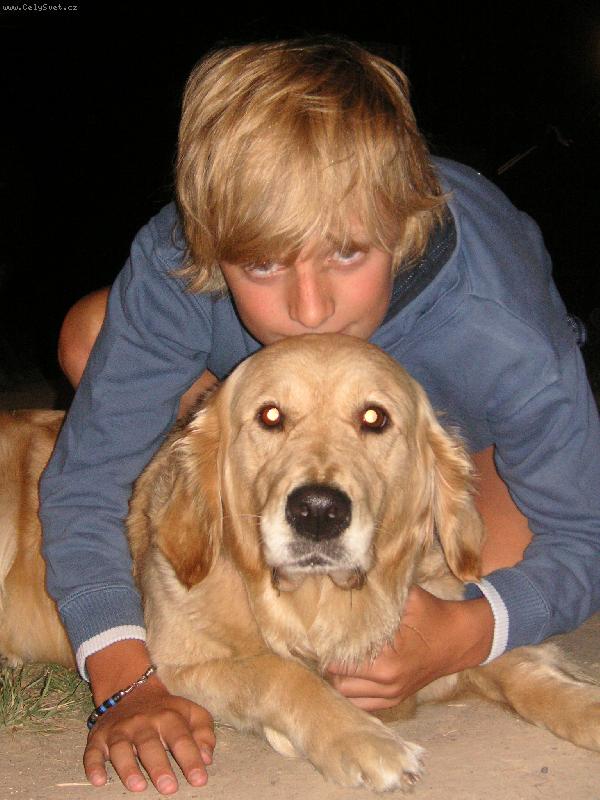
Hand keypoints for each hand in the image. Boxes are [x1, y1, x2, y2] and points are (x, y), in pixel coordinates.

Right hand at [84, 676, 214, 793]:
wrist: (132, 690)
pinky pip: (92, 751)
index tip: (200, 780)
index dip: (191, 759)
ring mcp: (119, 729)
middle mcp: (142, 722)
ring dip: (127, 767)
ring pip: (120, 747)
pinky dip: (93, 765)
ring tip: (138, 787)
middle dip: (159, 766)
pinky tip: (98, 780)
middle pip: (150, 744)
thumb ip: (203, 732)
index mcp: (168, 716)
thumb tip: (207, 758)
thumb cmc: (167, 711)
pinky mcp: (99, 737)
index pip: (181, 738)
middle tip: (169, 788)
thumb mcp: (191, 713)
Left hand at [327, 586, 492, 710]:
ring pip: (348, 697)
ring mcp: (393, 695)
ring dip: (338, 679)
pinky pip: (364, 704)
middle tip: (322, 645)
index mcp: (387, 662)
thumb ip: (378, 595)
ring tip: (332, 658)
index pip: (340, 662)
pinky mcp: (397, 700)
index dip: (327, 647)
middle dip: (329, 664)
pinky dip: (352, 692)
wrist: (461, 639)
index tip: (320, 633)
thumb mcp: (407, 598)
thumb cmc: (432, 614)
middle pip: (339, 682)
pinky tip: (348, 674)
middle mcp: (387, 684)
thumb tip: (350, 583)